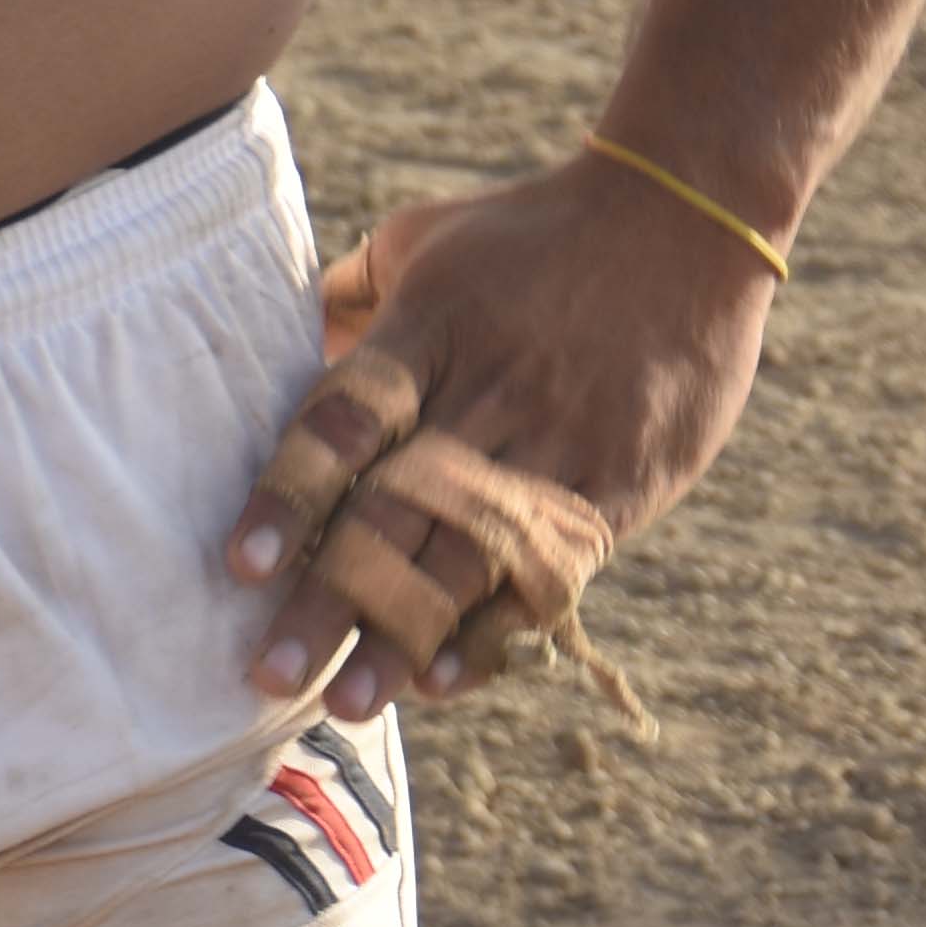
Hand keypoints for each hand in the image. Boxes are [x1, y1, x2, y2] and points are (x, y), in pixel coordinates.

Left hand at [224, 153, 779, 714]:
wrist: (687, 222)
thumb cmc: (532, 228)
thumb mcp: (427, 239)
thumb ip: (353, 296)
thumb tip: (275, 338)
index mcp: (430, 328)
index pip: (343, 421)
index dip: (289, 494)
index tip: (238, 563)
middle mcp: (489, 394)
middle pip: (397, 511)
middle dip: (330, 600)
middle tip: (269, 674)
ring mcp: (558, 445)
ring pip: (468, 558)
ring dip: (404, 637)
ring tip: (346, 704)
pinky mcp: (619, 484)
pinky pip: (548, 570)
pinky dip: (494, 631)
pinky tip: (443, 679)